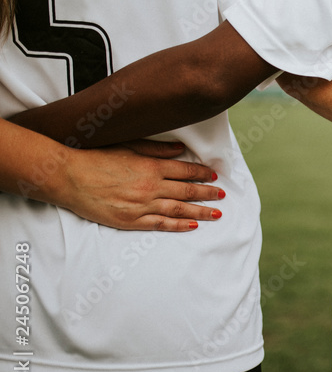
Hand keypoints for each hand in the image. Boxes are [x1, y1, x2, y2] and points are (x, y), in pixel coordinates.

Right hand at [59, 141, 224, 231]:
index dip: (202, 173)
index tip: (214, 176)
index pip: (185, 170)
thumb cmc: (97, 158)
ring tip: (217, 213)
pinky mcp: (131, 221)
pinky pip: (161, 224)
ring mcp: (142, 206)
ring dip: (201, 212)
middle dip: (208, 193)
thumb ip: (157, 150)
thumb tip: (180, 149)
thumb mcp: (129, 146)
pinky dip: (179, 225)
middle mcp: (151, 187)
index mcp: (152, 167)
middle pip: (187, 192)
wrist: (69, 177)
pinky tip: (192, 225)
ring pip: (179, 210)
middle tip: (222, 195)